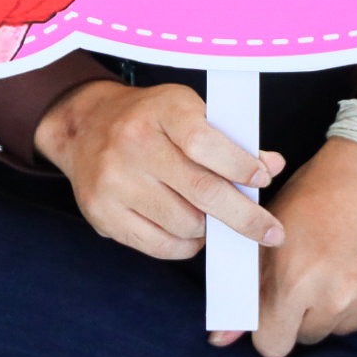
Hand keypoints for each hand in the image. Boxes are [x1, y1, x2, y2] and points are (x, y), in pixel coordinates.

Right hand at [35, 80, 286, 260]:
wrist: (85, 127)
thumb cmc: (150, 120)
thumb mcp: (188, 112)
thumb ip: (229, 140)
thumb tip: (271, 166)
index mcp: (161, 110)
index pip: (204, 142)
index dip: (239, 165)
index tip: (262, 180)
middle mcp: (133, 144)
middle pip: (201, 191)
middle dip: (244, 217)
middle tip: (271, 232)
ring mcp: (114, 181)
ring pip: (184, 223)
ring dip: (210, 229)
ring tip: (216, 221)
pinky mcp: (102, 213)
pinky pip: (159, 245)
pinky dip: (186, 245)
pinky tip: (192, 233)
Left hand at [231, 136, 356, 356]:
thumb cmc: (319, 191)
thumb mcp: (272, 231)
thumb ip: (247, 289)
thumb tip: (220, 341)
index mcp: (295, 279)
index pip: (272, 345)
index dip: (271, 326)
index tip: (278, 306)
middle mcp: (336, 296)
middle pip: (309, 336)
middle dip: (306, 312)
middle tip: (316, 269)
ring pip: (344, 329)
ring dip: (341, 307)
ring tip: (346, 261)